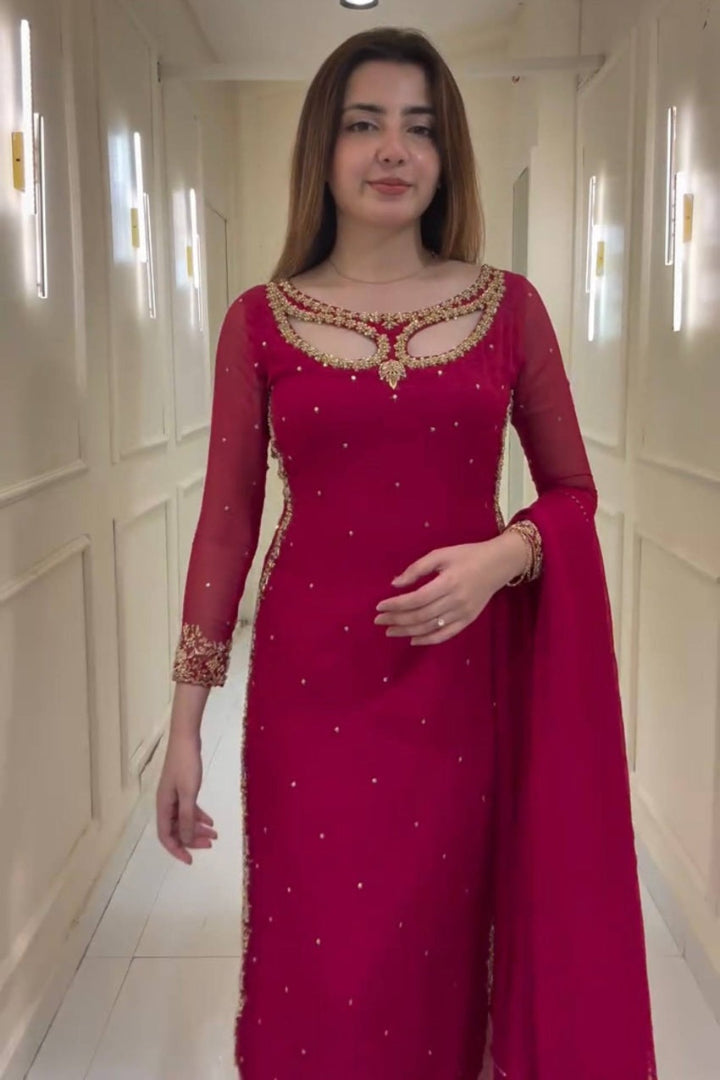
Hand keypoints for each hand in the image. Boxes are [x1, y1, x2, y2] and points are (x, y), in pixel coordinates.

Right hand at [156, 731, 217, 864]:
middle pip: (176, 829)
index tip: (190, 860)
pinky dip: (198, 816)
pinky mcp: (182, 788)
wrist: (186, 739)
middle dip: (192, 839)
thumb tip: (183, 839)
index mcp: (162, 806)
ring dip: (197, 828)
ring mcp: (174, 795)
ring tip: (215, 835)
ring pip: (184, 819)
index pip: (166, 836)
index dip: (177, 850)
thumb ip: (186, 817)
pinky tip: (210, 820)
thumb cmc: (186, 765)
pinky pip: (189, 808)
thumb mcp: (188, 793)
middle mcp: (166, 803)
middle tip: (210, 845)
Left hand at [374, 539, 510, 645]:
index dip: (396, 605)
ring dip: (407, 631)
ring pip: (430, 627)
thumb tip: (395, 584)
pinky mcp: (468, 620)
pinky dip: (428, 640)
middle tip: (379, 620)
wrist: (498, 564)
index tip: (379, 606)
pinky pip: (446, 635)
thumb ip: (417, 569)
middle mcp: (455, 601)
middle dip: (396, 619)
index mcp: (448, 582)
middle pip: (421, 616)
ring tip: (389, 631)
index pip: (416, 599)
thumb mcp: (441, 554)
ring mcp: (463, 613)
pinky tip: (413, 640)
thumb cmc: (467, 555)